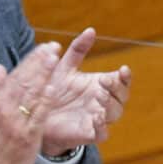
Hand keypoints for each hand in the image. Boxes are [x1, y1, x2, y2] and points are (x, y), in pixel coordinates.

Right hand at [0, 45, 57, 163]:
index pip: (15, 76)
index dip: (30, 60)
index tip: (42, 47)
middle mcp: (5, 109)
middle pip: (24, 80)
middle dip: (39, 61)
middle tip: (53, 46)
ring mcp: (16, 122)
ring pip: (31, 93)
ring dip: (44, 74)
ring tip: (55, 57)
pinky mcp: (27, 135)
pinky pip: (37, 115)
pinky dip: (45, 100)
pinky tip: (54, 87)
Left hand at [31, 28, 123, 159]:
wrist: (37, 115)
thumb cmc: (53, 89)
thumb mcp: (64, 66)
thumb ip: (78, 49)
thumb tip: (91, 29)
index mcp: (101, 85)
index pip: (121, 81)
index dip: (125, 77)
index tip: (123, 69)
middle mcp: (103, 102)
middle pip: (122, 96)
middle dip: (118, 88)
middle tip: (105, 80)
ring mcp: (97, 118)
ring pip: (115, 113)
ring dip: (110, 103)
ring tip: (99, 94)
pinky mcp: (88, 134)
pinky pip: (102, 133)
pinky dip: (102, 126)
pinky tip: (97, 116)